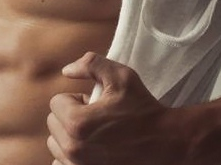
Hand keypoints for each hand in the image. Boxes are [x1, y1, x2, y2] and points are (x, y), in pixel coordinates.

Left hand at [46, 51, 182, 164]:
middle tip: (98, 118)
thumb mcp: (120, 76)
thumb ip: (90, 64)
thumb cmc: (143, 109)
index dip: (76, 99)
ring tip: (96, 134)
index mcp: (77, 123)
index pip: (56, 102)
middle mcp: (74, 150)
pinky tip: (90, 150)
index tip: (95, 104)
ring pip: (56, 145)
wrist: (167, 144)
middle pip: (53, 123)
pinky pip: (61, 164)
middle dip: (72, 116)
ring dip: (70, 136)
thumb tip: (66, 70)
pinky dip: (71, 157)